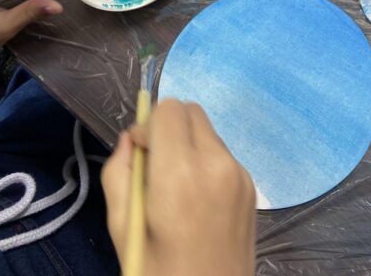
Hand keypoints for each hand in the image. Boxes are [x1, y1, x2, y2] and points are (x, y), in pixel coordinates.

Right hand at [102, 100, 255, 275]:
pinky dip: (204, 161)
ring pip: (208, 131)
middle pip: (191, 111)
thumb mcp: (123, 227)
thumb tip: (130, 139)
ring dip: (187, 144)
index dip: (148, 126)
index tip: (140, 155)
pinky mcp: (251, 185)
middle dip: (167, 128)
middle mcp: (217, 163)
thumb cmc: (158, 271)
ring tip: (175, 186)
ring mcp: (240, 173)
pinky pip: (222, 154)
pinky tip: (196, 198)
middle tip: (154, 165)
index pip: (168, 109)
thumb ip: (119, 173)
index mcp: (181, 172)